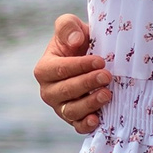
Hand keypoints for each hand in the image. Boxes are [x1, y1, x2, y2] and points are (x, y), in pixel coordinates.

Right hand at [33, 14, 110, 134]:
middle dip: (87, 83)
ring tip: (107, 94)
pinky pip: (77, 126)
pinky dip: (85, 125)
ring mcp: (60, 107)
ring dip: (89, 104)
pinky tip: (97, 120)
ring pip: (71, 110)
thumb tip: (74, 41)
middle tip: (106, 76)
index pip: (60, 69)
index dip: (80, 66)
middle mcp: (48, 91)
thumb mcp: (71, 26)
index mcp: (44, 69)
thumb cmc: (78, 41)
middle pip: (65, 91)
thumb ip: (67, 27)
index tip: (100, 61)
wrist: (91, 58)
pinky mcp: (73, 119)